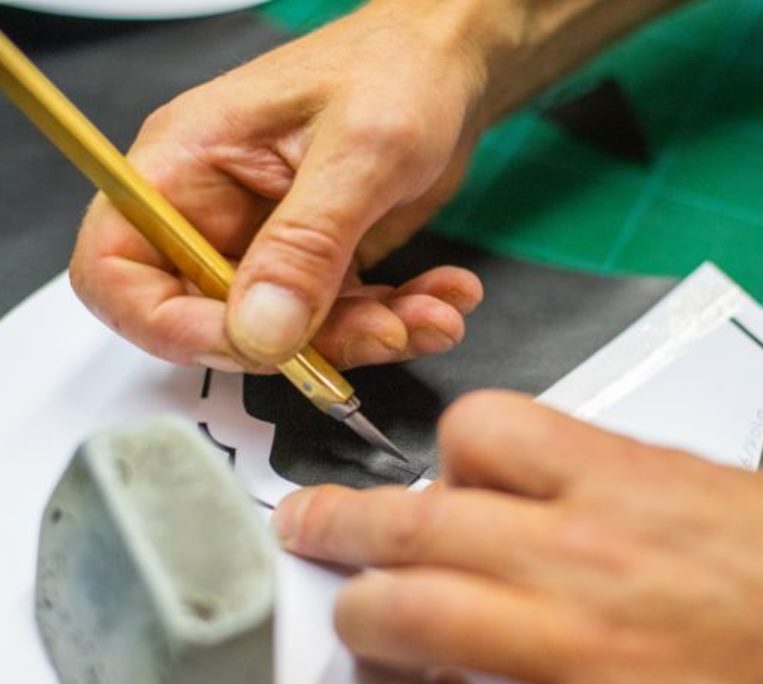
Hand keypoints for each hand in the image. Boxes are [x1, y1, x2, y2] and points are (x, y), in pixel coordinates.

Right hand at [69, 0, 491, 371]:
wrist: (449, 64)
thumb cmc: (396, 69)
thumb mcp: (357, 152)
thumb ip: (305, 245)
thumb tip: (260, 332)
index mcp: (187, 167)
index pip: (118, 269)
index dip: (169, 325)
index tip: (256, 346)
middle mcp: (216, 215)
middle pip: (217, 321)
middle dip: (307, 344)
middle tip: (384, 331)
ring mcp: (268, 247)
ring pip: (291, 335)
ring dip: (367, 337)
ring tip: (434, 314)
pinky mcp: (317, 268)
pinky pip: (340, 320)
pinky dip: (394, 321)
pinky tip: (442, 299)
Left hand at [277, 390, 762, 683]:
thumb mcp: (690, 484)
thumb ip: (587, 472)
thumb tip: (502, 478)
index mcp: (617, 481)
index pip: (479, 430)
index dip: (441, 452)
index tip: (434, 477)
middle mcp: (587, 560)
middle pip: (417, 524)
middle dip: (340, 525)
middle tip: (310, 528)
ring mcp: (586, 659)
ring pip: (414, 622)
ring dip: (363, 620)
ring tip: (358, 619)